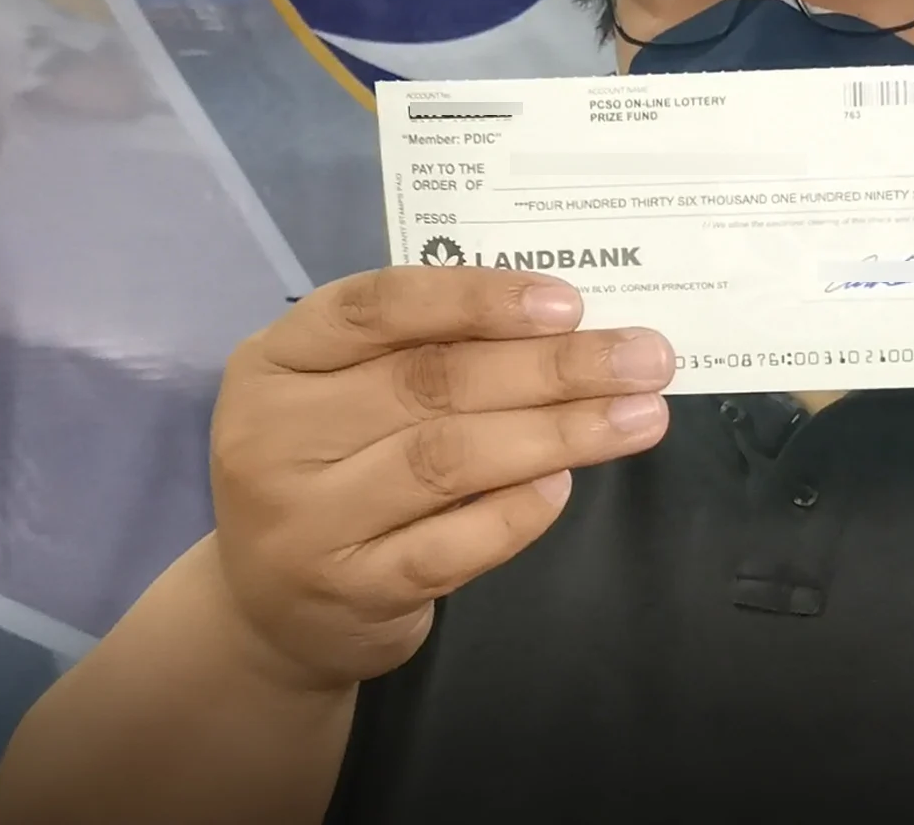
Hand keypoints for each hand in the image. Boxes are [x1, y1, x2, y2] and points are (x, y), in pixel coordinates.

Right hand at [207, 267, 675, 690]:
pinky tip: (565, 486)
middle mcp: (276, 434)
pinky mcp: (351, 589)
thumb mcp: (346, 398)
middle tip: (643, 359)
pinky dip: (517, 512)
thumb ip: (429, 355)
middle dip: (552, 367)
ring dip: (557, 433)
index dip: (476, 297)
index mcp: (278, 360)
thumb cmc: (334, 474)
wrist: (269, 615)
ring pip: (447, 459)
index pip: (376, 307)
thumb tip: (569, 326)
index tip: (569, 303)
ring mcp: (308, 519)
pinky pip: (450, 545)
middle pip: (430, 382)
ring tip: (639, 417)